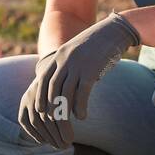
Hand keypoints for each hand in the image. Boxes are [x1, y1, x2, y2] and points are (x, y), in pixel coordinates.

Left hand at [17, 12, 139, 147]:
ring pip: (66, 92)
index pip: (43, 79)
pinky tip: (82, 116)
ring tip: (67, 123)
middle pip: (52, 88)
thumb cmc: (95, 44)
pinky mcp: (92, 70)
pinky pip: (83, 92)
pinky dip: (80, 107)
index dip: (41, 96)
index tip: (40, 110)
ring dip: (65, 110)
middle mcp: (66, 60)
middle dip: (51, 107)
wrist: (113, 31)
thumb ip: (66, 66)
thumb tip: (61, 87)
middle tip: (53, 121)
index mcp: (59, 56)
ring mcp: (79, 64)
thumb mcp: (75, 51)